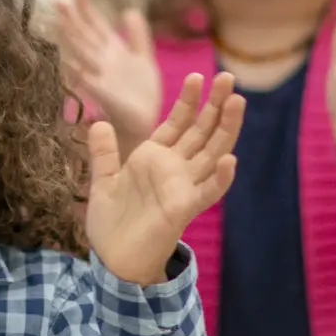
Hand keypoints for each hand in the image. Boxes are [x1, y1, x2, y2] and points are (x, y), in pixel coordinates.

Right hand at [57, 0, 161, 145]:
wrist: (143, 122)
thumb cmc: (141, 94)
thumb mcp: (144, 58)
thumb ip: (137, 36)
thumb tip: (129, 10)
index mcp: (113, 51)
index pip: (97, 26)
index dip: (87, 9)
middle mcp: (102, 61)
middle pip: (85, 36)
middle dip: (72, 19)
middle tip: (57, 1)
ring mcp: (99, 76)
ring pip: (82, 52)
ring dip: (70, 38)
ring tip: (59, 21)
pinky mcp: (102, 94)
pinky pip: (87, 80)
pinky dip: (76, 70)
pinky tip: (67, 60)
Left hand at [86, 72, 243, 286]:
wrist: (112, 258)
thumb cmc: (111, 223)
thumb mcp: (102, 181)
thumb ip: (103, 153)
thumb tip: (98, 122)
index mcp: (155, 158)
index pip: (178, 123)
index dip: (188, 101)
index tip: (197, 76)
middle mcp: (174, 169)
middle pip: (201, 131)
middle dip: (215, 105)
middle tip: (228, 78)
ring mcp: (182, 187)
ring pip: (212, 154)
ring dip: (225, 130)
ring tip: (237, 103)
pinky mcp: (184, 209)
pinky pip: (208, 192)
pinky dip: (220, 178)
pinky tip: (231, 160)